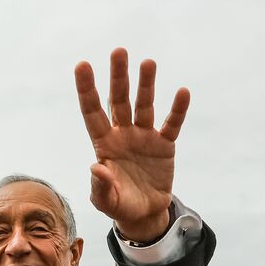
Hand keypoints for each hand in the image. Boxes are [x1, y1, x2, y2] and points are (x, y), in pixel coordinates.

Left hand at [74, 48, 189, 241]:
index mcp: (104, 144)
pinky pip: (172, 124)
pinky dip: (177, 110)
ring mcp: (144, 137)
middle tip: (119, 51)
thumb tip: (97, 167)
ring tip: (148, 63)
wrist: (144, 214)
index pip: (93, 111)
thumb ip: (101, 186)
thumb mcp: (106, 201)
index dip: (87, 89)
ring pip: (144, 105)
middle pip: (119, 100)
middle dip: (118, 76)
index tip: (82, 65)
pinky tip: (182, 92)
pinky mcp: (164, 145)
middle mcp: (123, 134)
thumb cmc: (120, 205)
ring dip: (146, 84)